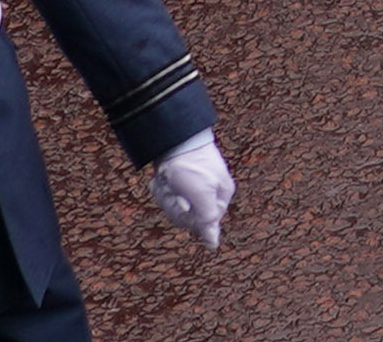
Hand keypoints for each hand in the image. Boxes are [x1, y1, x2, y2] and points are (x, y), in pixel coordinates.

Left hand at [142, 130, 233, 250]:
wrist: (175, 137)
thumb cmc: (191, 166)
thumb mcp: (201, 195)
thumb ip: (208, 221)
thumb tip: (213, 244)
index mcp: (221, 196)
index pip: (203, 223)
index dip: (188, 216)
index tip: (181, 201)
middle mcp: (209, 193)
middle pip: (187, 216)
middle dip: (175, 205)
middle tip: (172, 189)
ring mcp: (194, 186)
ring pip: (175, 207)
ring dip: (166, 195)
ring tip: (166, 181)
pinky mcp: (180, 181)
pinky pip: (168, 195)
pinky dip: (162, 188)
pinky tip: (162, 179)